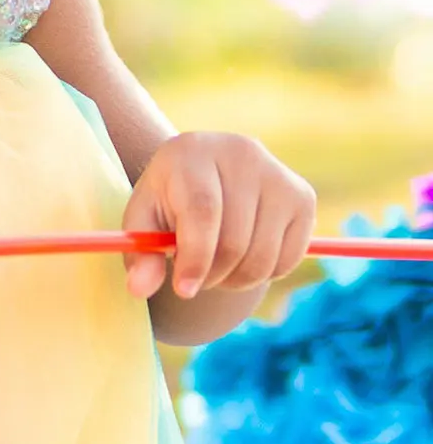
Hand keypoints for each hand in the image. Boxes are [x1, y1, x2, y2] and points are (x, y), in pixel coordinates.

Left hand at [123, 133, 316, 300]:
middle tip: (193, 278)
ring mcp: (278, 175)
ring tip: (214, 267)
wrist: (207, 174)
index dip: (195, 257)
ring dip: (235, 280)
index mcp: (192, 153)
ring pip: (263, 257)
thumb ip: (139, 253)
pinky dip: (263, 274)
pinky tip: (242, 257)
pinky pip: (288, 260)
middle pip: (234, 240)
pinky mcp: (303, 198)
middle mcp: (242, 154)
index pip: (203, 211)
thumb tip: (139, 289)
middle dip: (210, 275)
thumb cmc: (168, 200)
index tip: (184, 290)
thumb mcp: (142, 220)